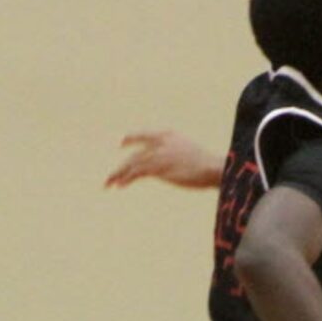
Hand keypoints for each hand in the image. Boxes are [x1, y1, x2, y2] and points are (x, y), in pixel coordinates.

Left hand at [106, 131, 223, 190]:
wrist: (213, 167)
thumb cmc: (208, 165)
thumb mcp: (191, 154)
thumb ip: (178, 156)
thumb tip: (174, 167)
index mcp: (168, 135)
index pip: (144, 135)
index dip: (131, 139)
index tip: (121, 144)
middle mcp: (160, 143)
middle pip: (134, 154)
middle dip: (121, 167)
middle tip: (110, 177)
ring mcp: (158, 154)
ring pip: (132, 164)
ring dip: (118, 174)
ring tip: (108, 184)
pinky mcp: (157, 167)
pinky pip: (136, 173)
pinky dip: (126, 179)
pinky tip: (119, 185)